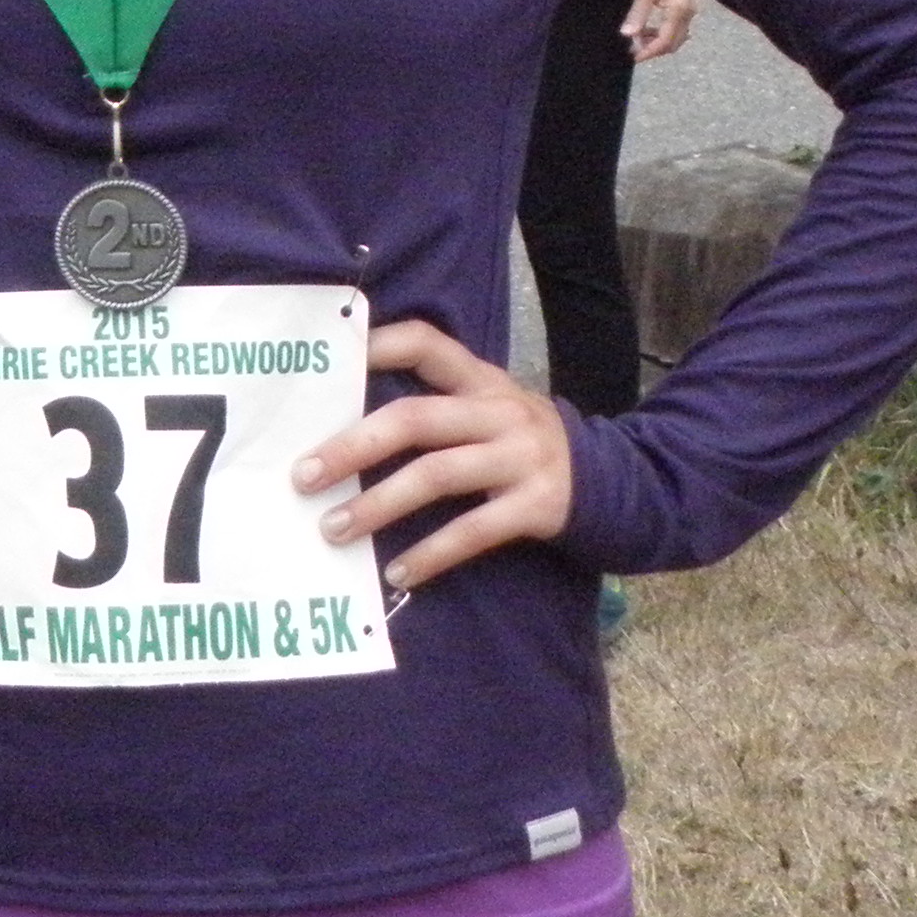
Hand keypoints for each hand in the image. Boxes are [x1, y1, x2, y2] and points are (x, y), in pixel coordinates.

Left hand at [291, 319, 572, 595]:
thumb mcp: (488, 407)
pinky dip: (431, 554)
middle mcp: (500, 412)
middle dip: (353, 447)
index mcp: (481, 380)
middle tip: (303, 476)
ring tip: (333, 529)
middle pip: (416, 419)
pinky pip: (473, 532)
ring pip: (437, 476)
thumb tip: (340, 424)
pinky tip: (397, 573)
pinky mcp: (536, 506)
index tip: (331, 363)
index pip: (426, 343)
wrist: (613, 482)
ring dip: (379, 505)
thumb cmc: (518, 442)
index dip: (378, 346)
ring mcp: (520, 458)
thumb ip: (434, 403)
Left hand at [623, 0, 697, 61]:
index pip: (665, 41)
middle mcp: (688, 15)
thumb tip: (627, 35)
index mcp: (679, 11)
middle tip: (633, 50)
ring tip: (638, 40)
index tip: (633, 57)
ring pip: (675, 38)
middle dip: (653, 50)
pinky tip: (648, 31)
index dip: (649, 52)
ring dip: (657, 43)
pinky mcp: (686, 9)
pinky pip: (676, 29)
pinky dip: (662, 34)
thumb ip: (638, 13)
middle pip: (673, 43)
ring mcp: (689, 12)